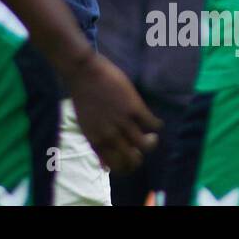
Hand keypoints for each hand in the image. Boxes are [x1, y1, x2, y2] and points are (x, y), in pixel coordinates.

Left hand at [63, 53, 160, 173]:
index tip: (132, 159)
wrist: (82, 71)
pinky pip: (152, 123)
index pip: (116, 166)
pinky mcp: (134, 107)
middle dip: (140, 158)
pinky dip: (156, 125)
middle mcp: (110, 135)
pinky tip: (155, 121)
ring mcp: (122, 121)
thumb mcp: (85, 126)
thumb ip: (96, 146)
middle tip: (142, 148)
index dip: (127, 167)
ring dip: (151, 143)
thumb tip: (104, 167)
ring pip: (145, 145)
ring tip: (152, 136)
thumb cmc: (82, 96)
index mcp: (96, 140)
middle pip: (133, 159)